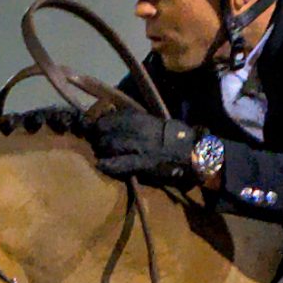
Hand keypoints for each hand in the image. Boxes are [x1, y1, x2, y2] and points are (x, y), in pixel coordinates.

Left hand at [84, 102, 199, 187]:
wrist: (187, 148)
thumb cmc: (168, 135)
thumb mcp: (149, 121)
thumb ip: (132, 121)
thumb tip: (112, 119)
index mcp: (137, 117)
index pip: (109, 118)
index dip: (99, 124)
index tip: (95, 128)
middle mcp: (135, 129)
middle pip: (105, 131)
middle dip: (97, 137)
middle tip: (97, 143)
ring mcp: (139, 146)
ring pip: (110, 144)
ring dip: (101, 150)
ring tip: (101, 153)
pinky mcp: (142, 162)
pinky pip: (121, 163)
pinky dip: (108, 164)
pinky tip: (101, 165)